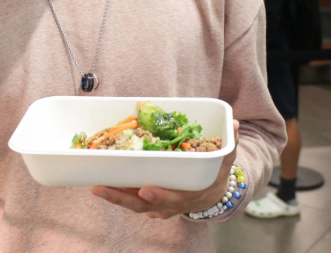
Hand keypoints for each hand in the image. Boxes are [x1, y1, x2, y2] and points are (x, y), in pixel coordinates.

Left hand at [92, 120, 240, 219]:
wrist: (213, 196)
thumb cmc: (216, 176)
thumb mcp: (226, 161)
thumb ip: (229, 144)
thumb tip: (234, 123)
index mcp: (190, 195)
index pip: (173, 198)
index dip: (160, 196)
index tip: (145, 190)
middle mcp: (171, 204)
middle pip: (145, 205)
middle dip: (123, 198)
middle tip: (102, 188)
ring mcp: (159, 206)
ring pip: (135, 205)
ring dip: (115, 198)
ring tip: (96, 187)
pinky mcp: (151, 204)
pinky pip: (133, 202)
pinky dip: (119, 196)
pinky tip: (104, 186)